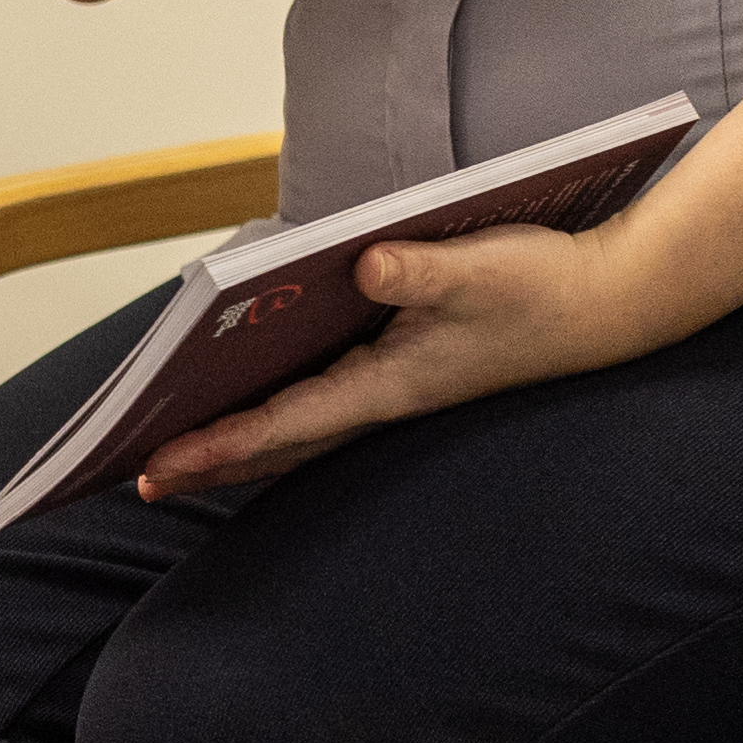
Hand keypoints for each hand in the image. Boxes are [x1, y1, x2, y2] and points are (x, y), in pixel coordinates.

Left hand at [133, 213, 692, 503]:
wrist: (612, 305)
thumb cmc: (544, 286)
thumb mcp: (483, 268)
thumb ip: (424, 269)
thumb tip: (365, 264)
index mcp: (391, 381)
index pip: (286, 422)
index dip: (219, 443)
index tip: (156, 461)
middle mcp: (384, 396)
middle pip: (278, 441)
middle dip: (207, 460)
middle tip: (131, 477)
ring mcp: (395, 389)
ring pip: (297, 430)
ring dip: (235, 446)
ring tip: (168, 456)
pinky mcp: (406, 372)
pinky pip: (321, 406)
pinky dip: (275, 418)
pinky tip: (245, 409)